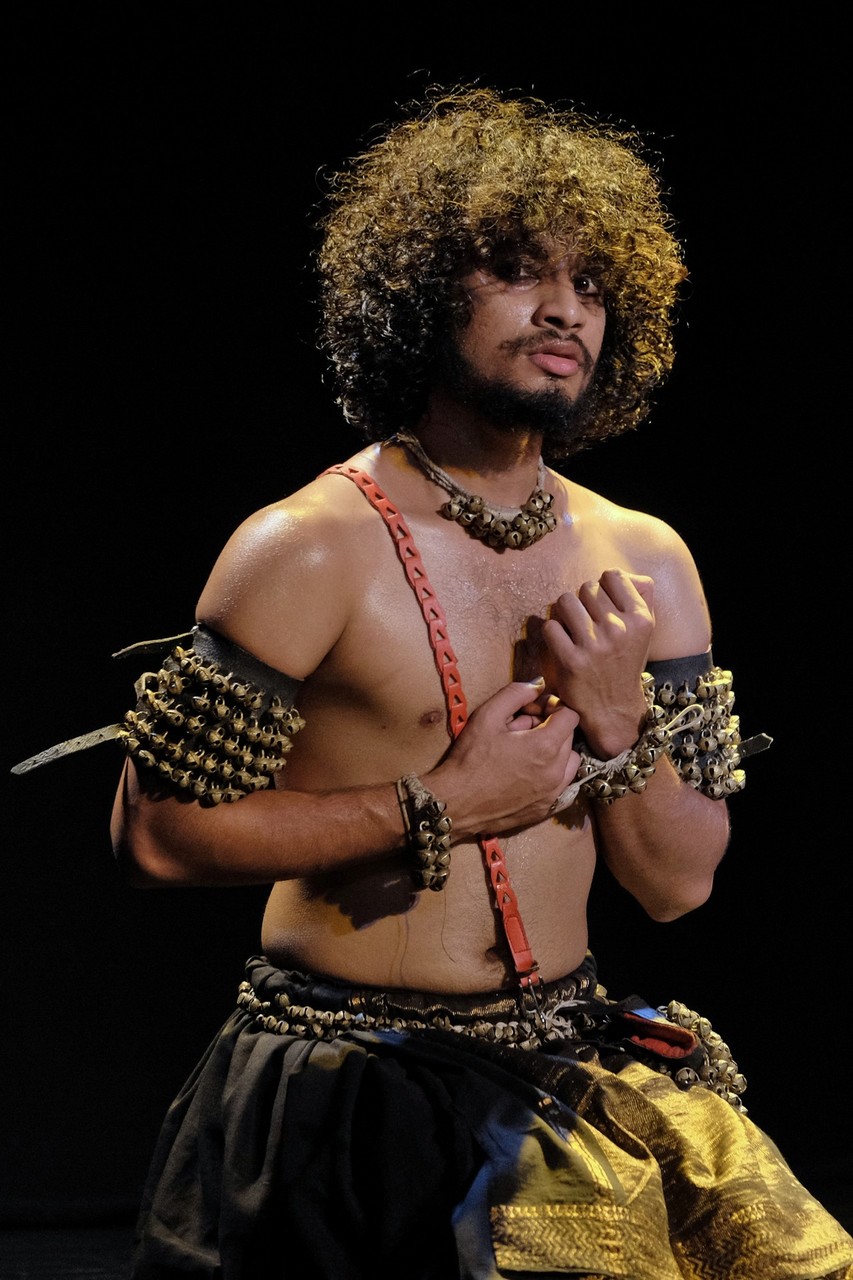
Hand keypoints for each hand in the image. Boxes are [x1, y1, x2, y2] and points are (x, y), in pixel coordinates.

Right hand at [427, 679, 580, 837]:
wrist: (456, 802)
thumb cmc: (469, 759)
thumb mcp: (487, 716)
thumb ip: (516, 694)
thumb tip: (538, 684)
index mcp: (545, 745)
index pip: (570, 716)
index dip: (552, 708)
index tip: (533, 711)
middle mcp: (556, 771)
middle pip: (569, 737)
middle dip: (550, 728)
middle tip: (521, 731)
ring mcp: (553, 793)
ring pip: (570, 762)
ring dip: (556, 752)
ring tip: (528, 753)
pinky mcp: (546, 809)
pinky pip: (563, 786)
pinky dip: (553, 775)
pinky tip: (529, 773)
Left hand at [541, 568, 654, 756]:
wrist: (613, 708)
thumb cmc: (625, 662)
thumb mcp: (643, 631)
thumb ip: (642, 597)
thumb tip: (633, 576)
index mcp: (640, 619)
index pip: (612, 576)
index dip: (603, 586)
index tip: (602, 603)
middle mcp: (619, 630)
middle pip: (587, 587)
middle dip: (583, 601)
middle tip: (586, 620)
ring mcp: (594, 645)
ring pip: (565, 601)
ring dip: (565, 613)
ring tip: (572, 628)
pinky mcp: (571, 659)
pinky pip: (551, 626)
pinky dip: (553, 633)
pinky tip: (563, 643)